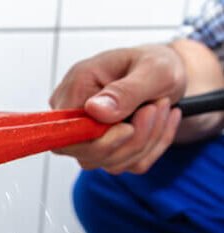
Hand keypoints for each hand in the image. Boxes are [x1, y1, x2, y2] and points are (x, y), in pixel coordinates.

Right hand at [50, 44, 185, 173]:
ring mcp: (87, 137)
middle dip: (133, 139)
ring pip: (110, 162)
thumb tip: (94, 110)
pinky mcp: (105, 150)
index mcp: (75, 88)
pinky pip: (127, 165)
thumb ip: (125, 91)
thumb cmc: (157, 64)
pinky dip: (152, 148)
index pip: (65, 133)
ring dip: (147, 141)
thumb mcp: (154, 69)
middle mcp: (74, 116)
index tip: (129, 127)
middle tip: (158, 107)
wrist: (168, 74)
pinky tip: (160, 122)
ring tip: (161, 107)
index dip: (96, 140)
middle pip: (88, 154)